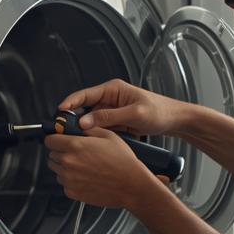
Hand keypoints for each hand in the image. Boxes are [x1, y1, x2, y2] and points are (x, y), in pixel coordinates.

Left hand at [45, 128, 161, 209]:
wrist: (131, 185)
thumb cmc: (122, 161)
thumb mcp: (108, 135)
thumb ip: (87, 129)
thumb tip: (75, 126)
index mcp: (75, 146)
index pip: (49, 140)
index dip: (55, 139)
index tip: (60, 141)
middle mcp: (68, 162)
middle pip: (51, 155)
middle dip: (61, 153)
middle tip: (77, 154)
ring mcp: (68, 179)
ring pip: (56, 170)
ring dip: (64, 167)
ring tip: (83, 167)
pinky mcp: (72, 192)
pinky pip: (64, 183)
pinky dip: (71, 180)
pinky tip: (85, 178)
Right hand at [57, 78, 186, 136]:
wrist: (174, 121)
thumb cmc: (160, 111)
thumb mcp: (134, 114)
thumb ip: (109, 117)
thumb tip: (85, 121)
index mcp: (112, 89)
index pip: (85, 94)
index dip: (70, 103)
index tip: (59, 113)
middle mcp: (109, 99)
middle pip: (84, 109)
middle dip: (74, 119)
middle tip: (64, 131)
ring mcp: (111, 112)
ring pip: (90, 121)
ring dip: (84, 130)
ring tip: (77, 140)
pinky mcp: (115, 123)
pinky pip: (99, 129)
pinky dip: (94, 135)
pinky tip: (91, 143)